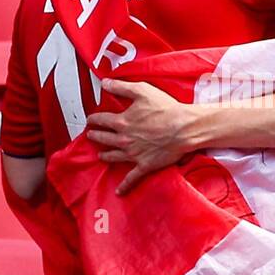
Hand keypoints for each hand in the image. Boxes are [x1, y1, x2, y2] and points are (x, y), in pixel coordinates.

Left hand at [85, 80, 200, 194]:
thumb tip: (105, 82)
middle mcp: (123, 140)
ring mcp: (133, 154)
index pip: (101, 120)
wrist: (183, 128)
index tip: (91, 119)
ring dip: (105, 155)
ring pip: (113, 156)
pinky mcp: (144, 165)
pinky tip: (118, 192)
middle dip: (95, 136)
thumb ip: (121, 87)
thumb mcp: (142, 91)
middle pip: (104, 138)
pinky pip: (132, 178)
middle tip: (91, 135)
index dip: (94, 119)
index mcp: (121, 122)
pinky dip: (124, 186)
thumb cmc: (165, 109)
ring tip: (100, 154)